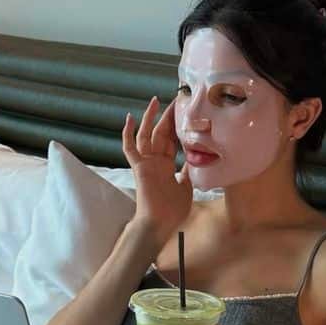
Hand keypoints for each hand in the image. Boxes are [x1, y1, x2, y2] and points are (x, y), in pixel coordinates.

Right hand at [122, 96, 192, 243]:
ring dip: (150, 118)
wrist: (161, 223)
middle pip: (160, 134)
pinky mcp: (138, 167)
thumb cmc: (173, 210)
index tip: (184, 114)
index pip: (171, 141)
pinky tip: (130, 118)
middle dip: (167, 117)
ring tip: (155, 102)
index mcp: (166, 165)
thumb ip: (188, 171)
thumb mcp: (187, 185)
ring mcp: (146, 163)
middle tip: (175, 101)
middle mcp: (155, 161)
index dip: (176, 127)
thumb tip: (197, 159)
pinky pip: (130, 148)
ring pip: (146, 135)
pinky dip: (128, 133)